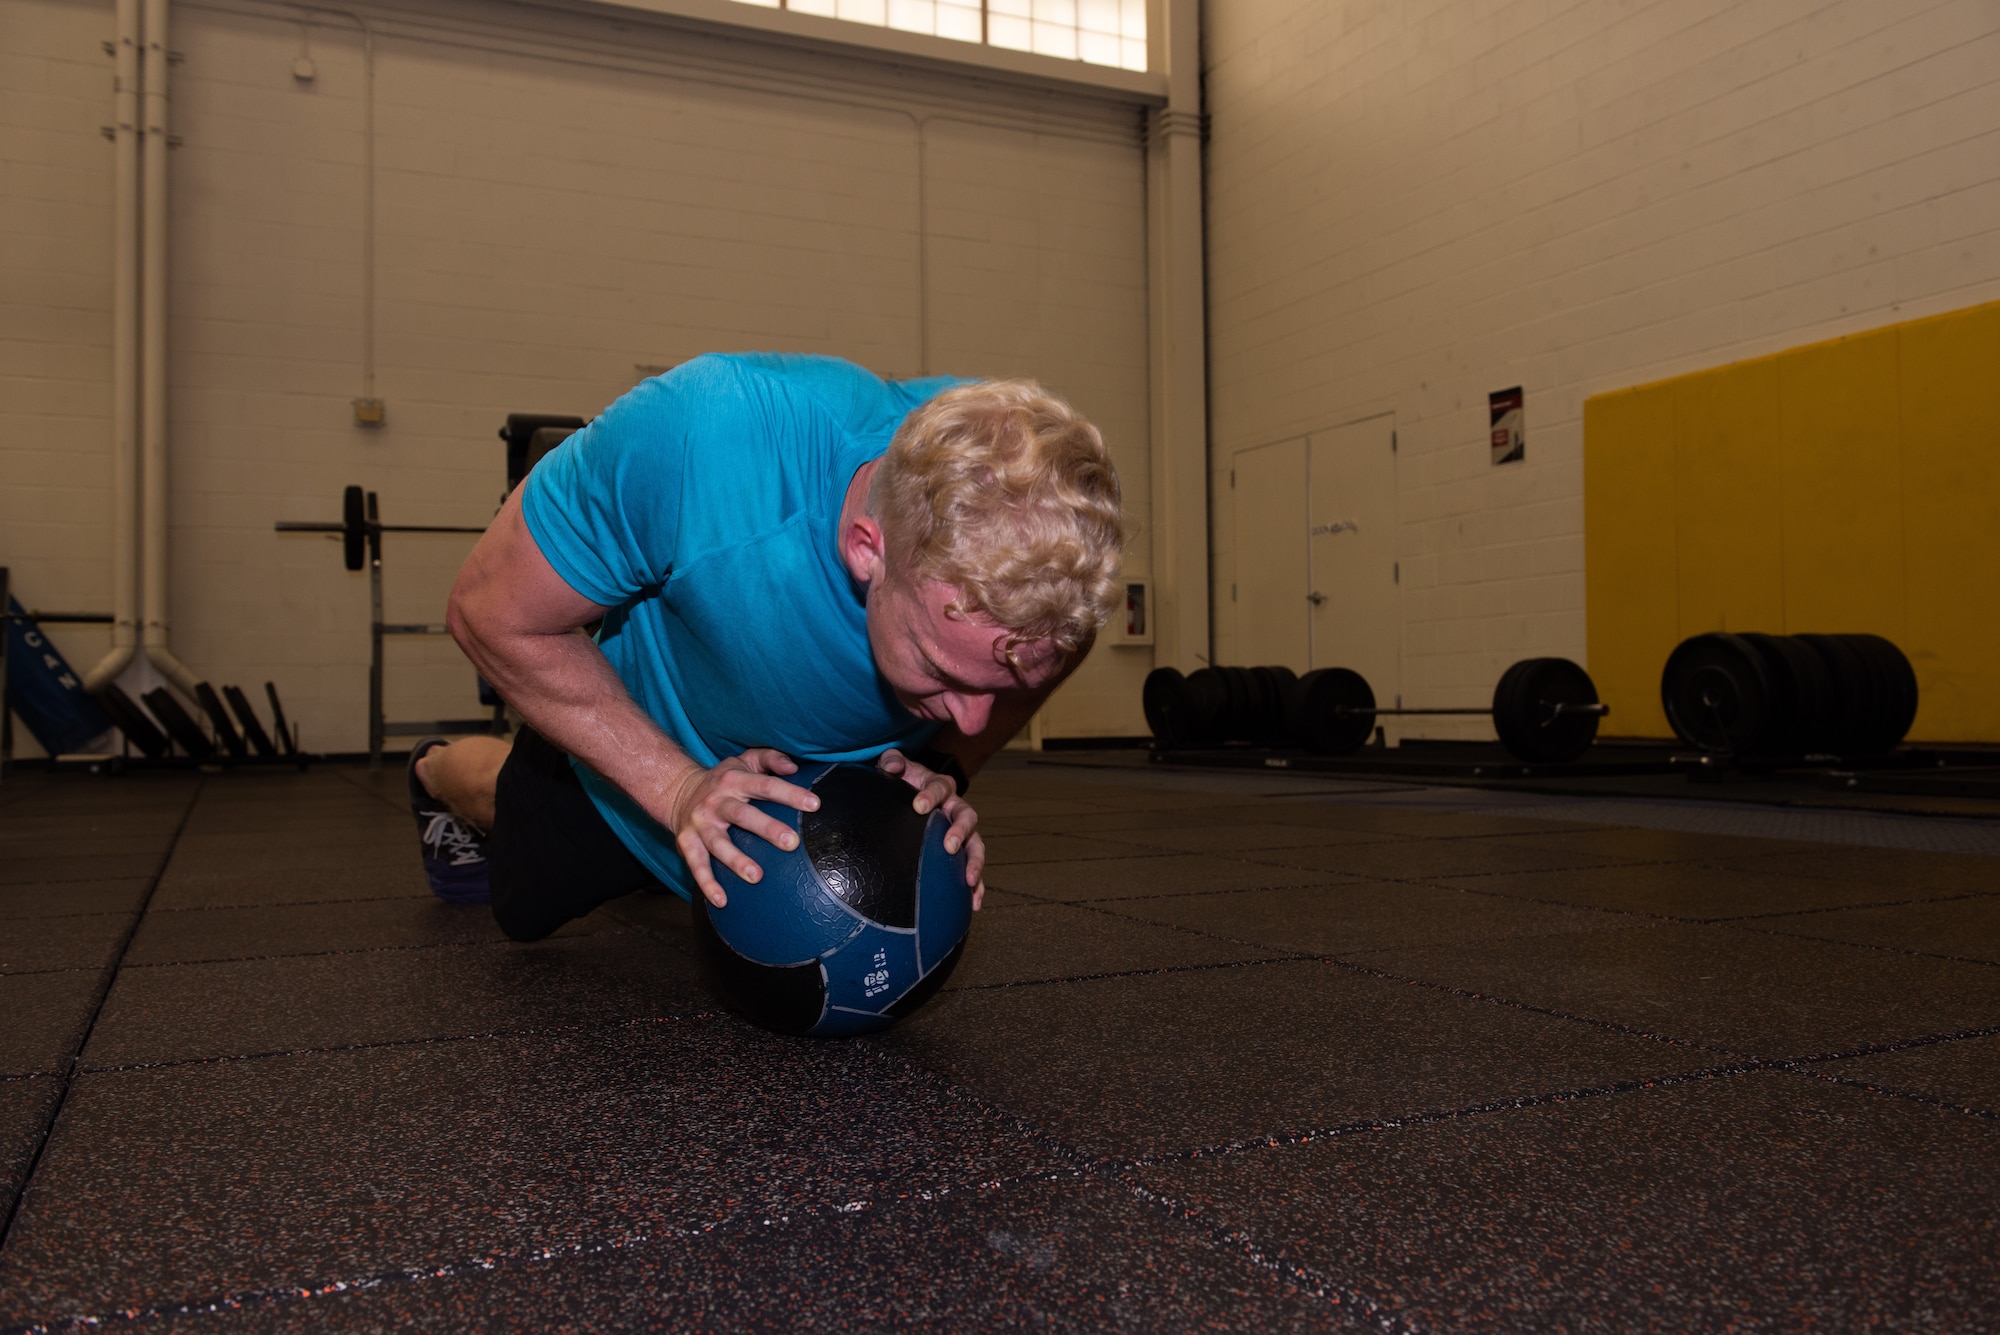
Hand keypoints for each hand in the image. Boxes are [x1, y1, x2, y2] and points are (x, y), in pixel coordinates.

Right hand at [662, 748, 818, 908]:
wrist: (677, 791)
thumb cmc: (724, 780)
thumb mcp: (745, 760)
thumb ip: (770, 758)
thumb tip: (794, 767)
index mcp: (735, 780)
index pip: (766, 786)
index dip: (790, 794)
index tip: (814, 804)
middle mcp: (716, 801)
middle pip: (743, 815)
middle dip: (767, 828)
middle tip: (791, 842)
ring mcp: (700, 823)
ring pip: (718, 842)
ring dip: (736, 860)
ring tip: (756, 876)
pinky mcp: (686, 842)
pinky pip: (696, 865)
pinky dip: (707, 883)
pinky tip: (722, 901)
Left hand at [876, 748, 986, 909]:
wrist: (908, 796)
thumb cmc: (901, 782)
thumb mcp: (894, 768)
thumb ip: (891, 761)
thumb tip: (892, 766)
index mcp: (940, 786)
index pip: (940, 787)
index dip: (932, 795)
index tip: (919, 805)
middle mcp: (955, 808)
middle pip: (967, 816)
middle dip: (960, 831)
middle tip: (949, 845)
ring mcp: (960, 831)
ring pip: (975, 844)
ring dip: (975, 861)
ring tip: (969, 880)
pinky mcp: (959, 851)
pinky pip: (971, 867)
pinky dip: (976, 885)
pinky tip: (974, 902)